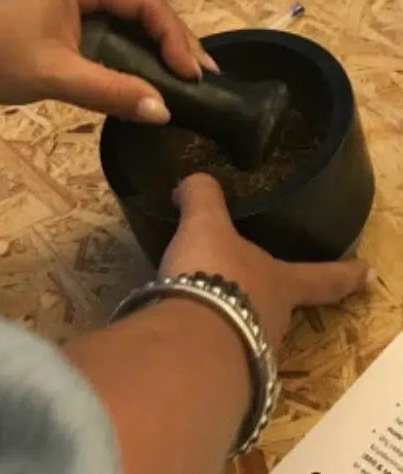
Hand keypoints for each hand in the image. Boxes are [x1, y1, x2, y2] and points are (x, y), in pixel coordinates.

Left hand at [0, 0, 217, 121]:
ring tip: (189, 74)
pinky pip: (115, 29)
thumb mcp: (54, 74)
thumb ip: (110, 91)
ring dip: (160, 44)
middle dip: (176, 39)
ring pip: (131, 17)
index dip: (173, 36)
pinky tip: (155, 69)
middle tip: (205, 74)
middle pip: (144, 5)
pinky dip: (138, 49)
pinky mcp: (69, 15)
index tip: (192, 73)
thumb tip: (162, 112)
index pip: (144, 0)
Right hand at [160, 174, 370, 349]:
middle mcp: (275, 320)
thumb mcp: (205, 224)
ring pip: (248, 332)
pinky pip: (220, 354)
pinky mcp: (224, 375)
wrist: (191, 341)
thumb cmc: (214, 273)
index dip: (347, 273)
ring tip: (202, 309)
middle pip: (281, 306)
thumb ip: (202, 197)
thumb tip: (193, 182)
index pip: (324, 277)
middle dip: (268, 297)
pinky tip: (186, 334)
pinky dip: (207, 342)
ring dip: (232, 321)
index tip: (370, 273)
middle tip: (248, 287)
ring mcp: (252, 351)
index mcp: (282, 283)